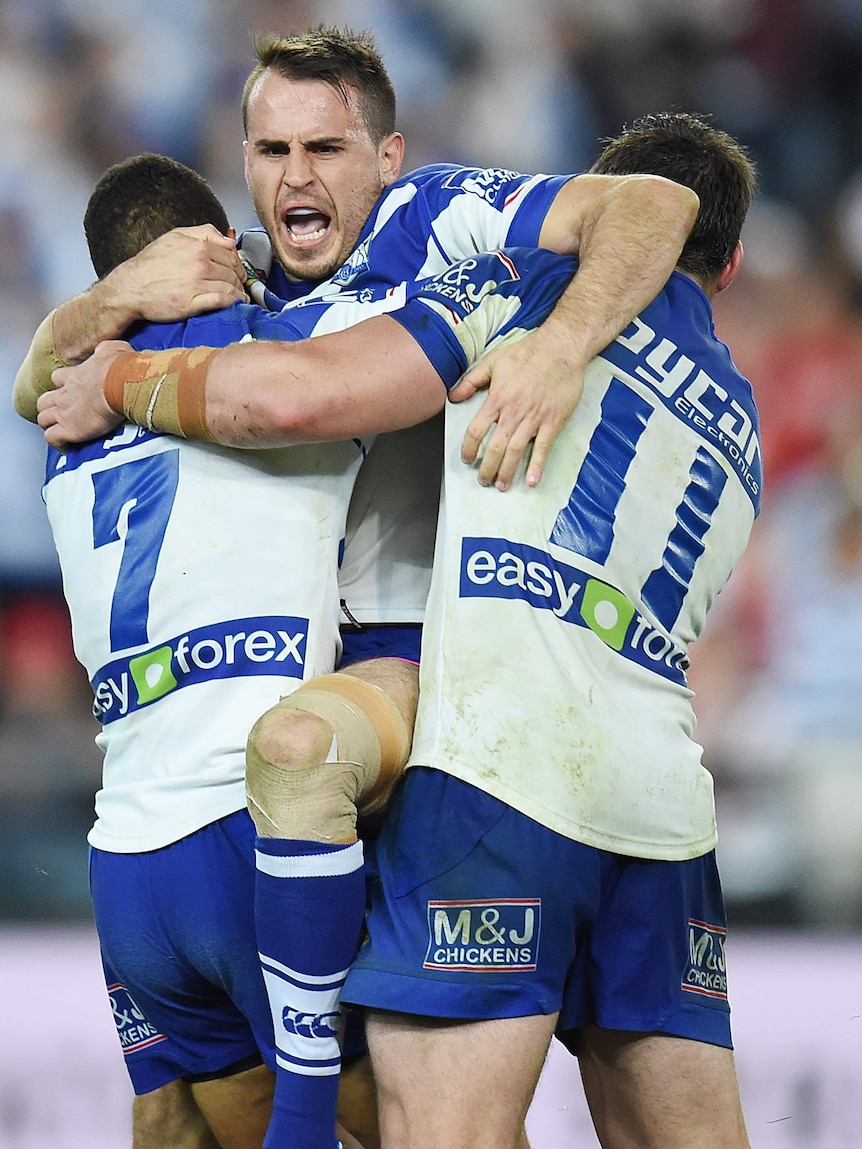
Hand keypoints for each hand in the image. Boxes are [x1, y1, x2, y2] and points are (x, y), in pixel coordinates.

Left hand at [37, 341, 130, 447]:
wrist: (122, 385)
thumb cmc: (121, 368)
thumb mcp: (114, 349)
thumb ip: (105, 350)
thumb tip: (105, 350)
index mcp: (74, 375)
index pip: (57, 379)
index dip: (62, 386)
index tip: (71, 392)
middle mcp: (64, 393)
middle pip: (44, 401)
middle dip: (50, 408)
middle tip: (63, 414)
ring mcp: (64, 412)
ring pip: (43, 419)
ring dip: (50, 425)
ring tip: (63, 431)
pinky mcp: (69, 429)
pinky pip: (52, 438)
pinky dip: (57, 443)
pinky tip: (68, 446)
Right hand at [109, 225, 247, 321]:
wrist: (131, 287)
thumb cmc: (151, 263)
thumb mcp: (174, 236)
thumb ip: (204, 233)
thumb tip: (228, 240)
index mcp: (198, 247)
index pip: (230, 255)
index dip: (238, 264)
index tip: (239, 271)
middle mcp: (200, 264)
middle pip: (232, 272)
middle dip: (240, 278)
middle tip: (241, 284)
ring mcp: (198, 284)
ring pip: (230, 286)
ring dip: (239, 292)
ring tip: (240, 295)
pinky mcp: (194, 303)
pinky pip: (223, 301)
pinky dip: (234, 302)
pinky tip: (237, 303)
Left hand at [449, 328, 584, 490]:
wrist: (561, 348)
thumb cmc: (527, 353)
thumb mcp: (493, 361)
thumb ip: (471, 380)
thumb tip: (452, 396)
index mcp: (497, 399)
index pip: (476, 431)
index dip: (469, 448)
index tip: (467, 459)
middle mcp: (513, 413)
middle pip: (496, 448)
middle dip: (487, 468)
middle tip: (483, 481)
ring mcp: (534, 419)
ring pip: (516, 452)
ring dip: (507, 472)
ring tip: (501, 486)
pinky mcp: (553, 421)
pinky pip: (543, 448)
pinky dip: (537, 466)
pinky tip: (531, 480)